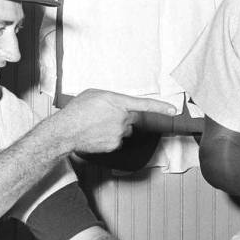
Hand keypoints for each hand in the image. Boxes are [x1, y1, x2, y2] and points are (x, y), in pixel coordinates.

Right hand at [57, 90, 175, 154]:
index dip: (160, 107)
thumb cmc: (76, 110)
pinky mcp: (115, 145)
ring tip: (97, 126)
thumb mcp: (94, 94)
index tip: (173, 110)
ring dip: (115, 128)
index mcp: (117, 102)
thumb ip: (110, 98)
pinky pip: (117, 141)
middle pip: (131, 118)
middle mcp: (121, 118)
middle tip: (103, 117)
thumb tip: (117, 104)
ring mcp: (119, 133)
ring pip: (124, 131)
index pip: (144, 104)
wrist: (66, 131)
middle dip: (122, 117)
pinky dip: (109, 138)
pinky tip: (96, 135)